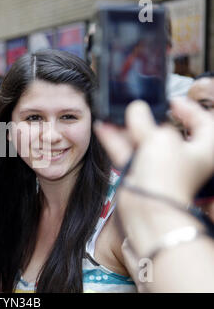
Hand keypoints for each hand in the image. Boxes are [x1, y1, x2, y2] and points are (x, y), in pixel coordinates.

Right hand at [94, 99, 213, 205]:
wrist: (148, 207)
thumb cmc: (167, 178)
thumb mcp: (161, 137)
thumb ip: (146, 120)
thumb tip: (137, 109)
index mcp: (203, 149)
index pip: (203, 122)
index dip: (189, 109)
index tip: (172, 101)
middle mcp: (182, 158)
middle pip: (167, 131)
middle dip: (150, 117)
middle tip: (139, 105)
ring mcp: (159, 165)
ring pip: (143, 140)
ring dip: (128, 127)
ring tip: (114, 112)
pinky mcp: (139, 172)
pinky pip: (126, 151)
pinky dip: (115, 139)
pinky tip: (104, 126)